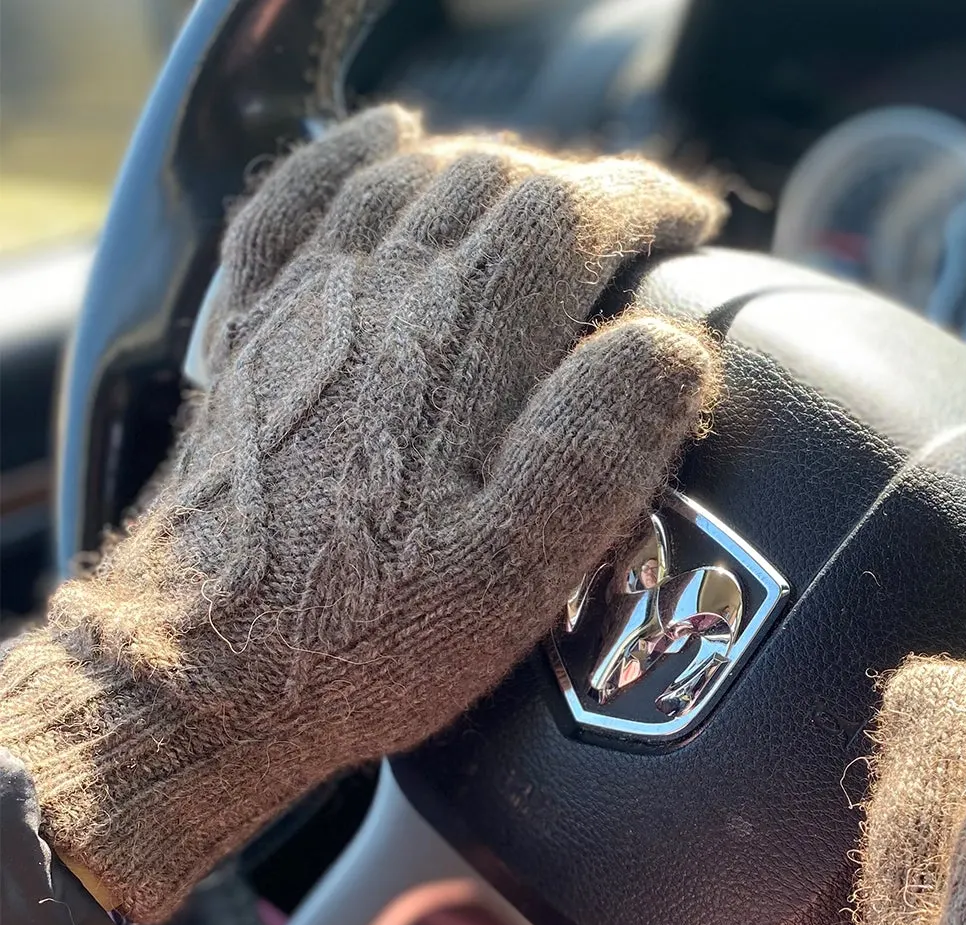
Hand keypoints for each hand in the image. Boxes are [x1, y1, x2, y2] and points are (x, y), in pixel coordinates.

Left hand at [0, 106, 722, 921]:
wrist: (202, 669)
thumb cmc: (366, 634)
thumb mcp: (518, 569)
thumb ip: (602, 444)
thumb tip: (669, 346)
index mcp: (460, 343)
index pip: (572, 213)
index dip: (646, 203)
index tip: (692, 224)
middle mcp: (380, 294)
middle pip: (497, 180)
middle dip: (584, 191)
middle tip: (638, 231)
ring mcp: (307, 302)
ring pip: (413, 176)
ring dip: (496, 173)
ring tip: (549, 208)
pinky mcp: (256, 330)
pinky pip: (302, 196)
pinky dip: (356, 154)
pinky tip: (388, 142)